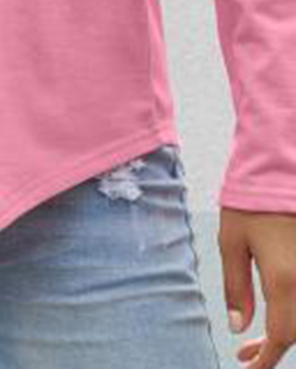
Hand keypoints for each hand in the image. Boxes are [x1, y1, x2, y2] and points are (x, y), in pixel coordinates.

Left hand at [219, 208, 295, 367]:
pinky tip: (277, 311)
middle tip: (247, 352)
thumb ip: (235, 287)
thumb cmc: (250, 203)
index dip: (266, 360)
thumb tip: (238, 326)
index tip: (248, 367)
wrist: (277, 170)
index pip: (281, 337)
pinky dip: (293, 312)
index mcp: (283, 280)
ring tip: (259, 339)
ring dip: (286, 331)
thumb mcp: (231, 242)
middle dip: (273, 348)